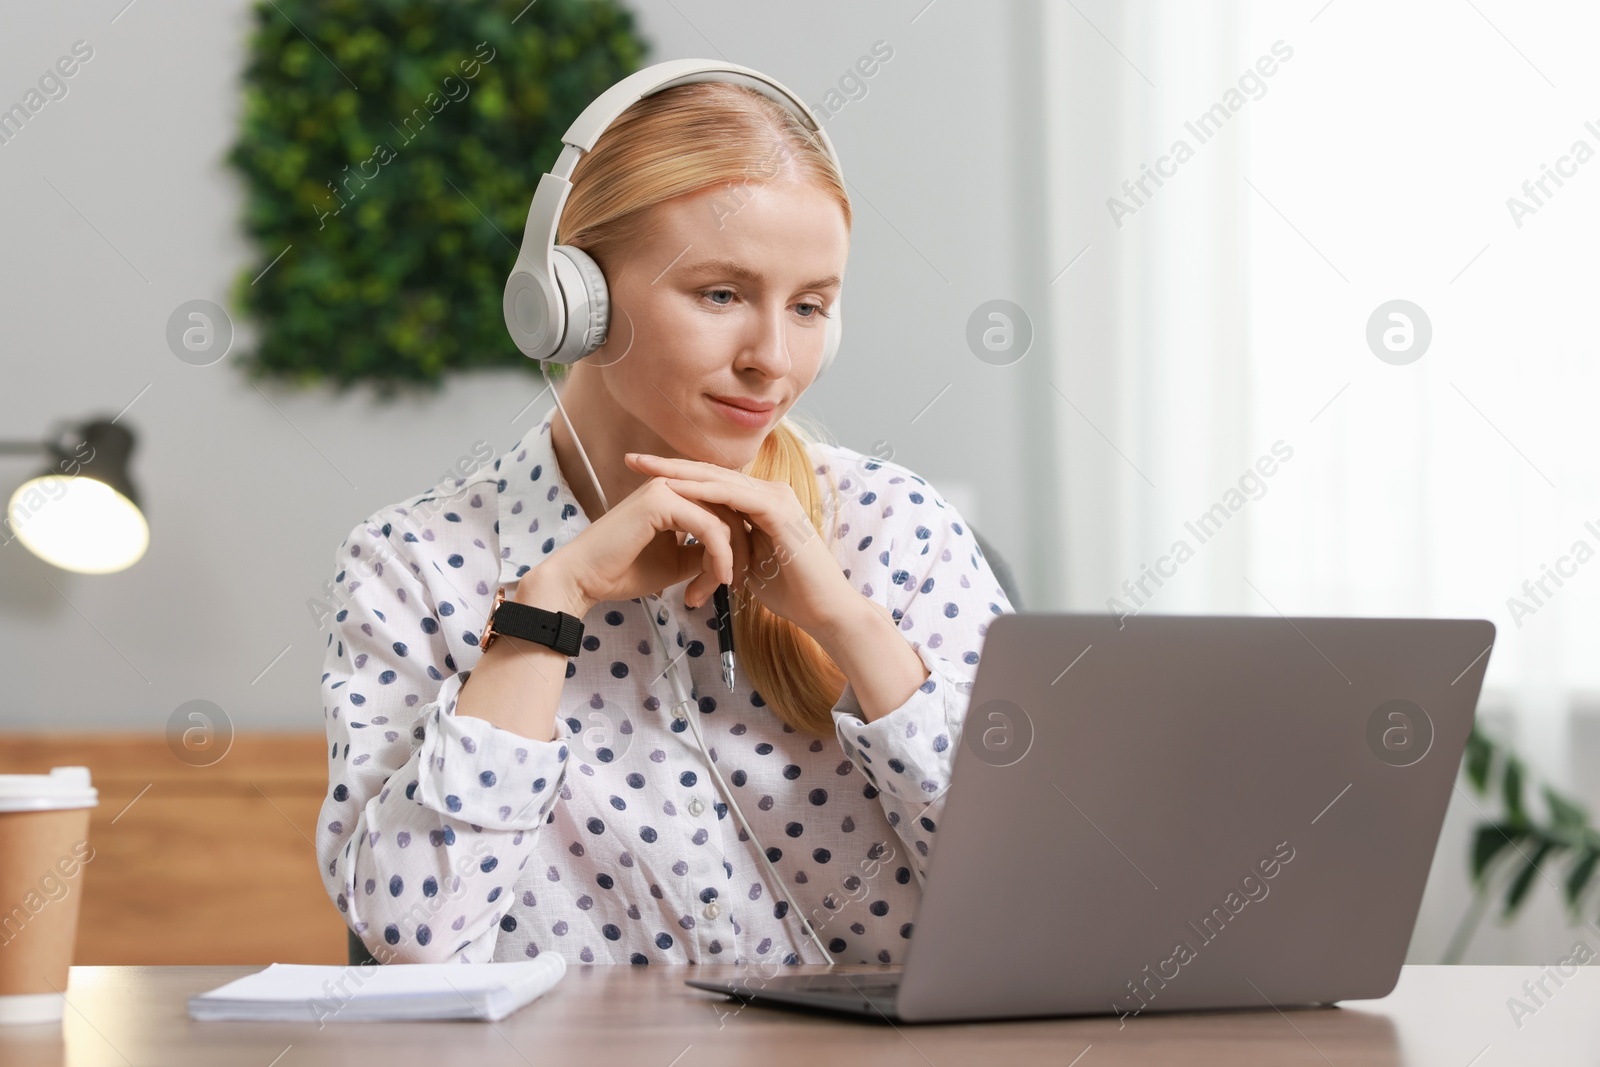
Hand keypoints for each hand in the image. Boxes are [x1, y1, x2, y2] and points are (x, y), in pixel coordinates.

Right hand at [520, 474, 739, 613]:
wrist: (584, 579)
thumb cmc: (623, 571)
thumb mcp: (678, 562)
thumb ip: (705, 552)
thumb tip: (735, 556)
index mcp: (676, 493)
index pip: (724, 511)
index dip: (737, 545)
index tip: (734, 579)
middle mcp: (673, 483)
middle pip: (731, 513)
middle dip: (739, 554)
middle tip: (735, 587)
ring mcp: (666, 487)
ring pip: (725, 522)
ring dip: (730, 559)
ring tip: (723, 587)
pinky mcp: (661, 501)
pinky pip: (711, 528)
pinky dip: (721, 557)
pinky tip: (720, 579)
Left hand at [623, 452, 853, 636]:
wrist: (825, 611)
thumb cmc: (791, 593)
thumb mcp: (749, 564)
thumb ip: (730, 549)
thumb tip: (704, 554)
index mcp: (762, 502)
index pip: (712, 483)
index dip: (676, 477)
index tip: (641, 475)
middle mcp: (770, 493)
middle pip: (710, 473)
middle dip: (669, 466)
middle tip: (632, 459)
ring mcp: (776, 498)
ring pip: (718, 478)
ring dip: (679, 473)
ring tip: (646, 469)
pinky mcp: (779, 511)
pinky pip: (733, 496)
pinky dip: (702, 491)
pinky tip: (675, 489)